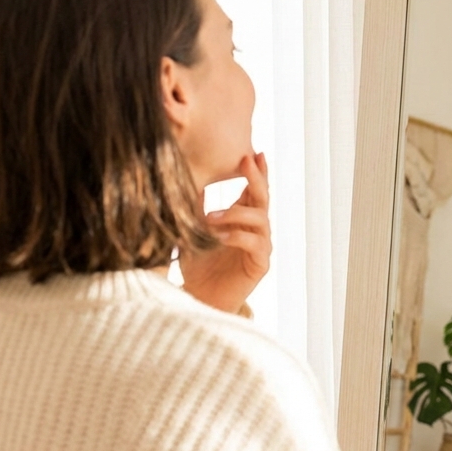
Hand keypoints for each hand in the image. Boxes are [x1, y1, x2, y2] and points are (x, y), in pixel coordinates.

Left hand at [180, 151, 270, 313]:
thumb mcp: (193, 229)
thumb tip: (188, 175)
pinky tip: (220, 237)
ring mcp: (261, 247)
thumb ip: (195, 206)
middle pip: (263, 199)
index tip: (254, 152)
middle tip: (246, 160)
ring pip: (261, 219)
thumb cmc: (198, 265)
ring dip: (235, 213)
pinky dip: (237, 237)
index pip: (254, 190)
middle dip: (256, 178)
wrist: (199, 299)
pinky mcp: (260, 266)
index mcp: (243, 219)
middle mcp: (256, 230)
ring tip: (210, 216)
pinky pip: (256, 244)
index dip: (257, 172)